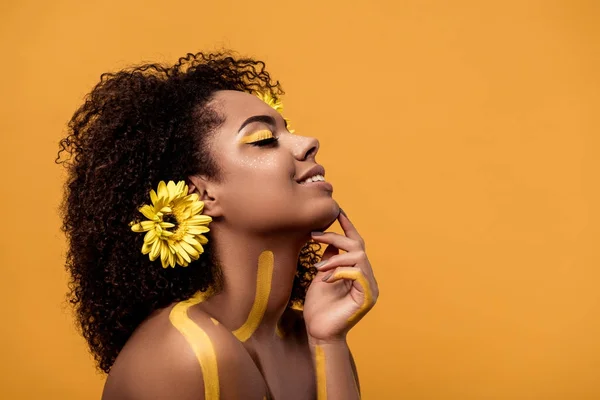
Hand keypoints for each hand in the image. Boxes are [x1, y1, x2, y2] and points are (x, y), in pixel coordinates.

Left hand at [303, 209, 378, 342]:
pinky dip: (340, 272)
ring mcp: (369, 288)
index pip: (355, 243)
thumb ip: (329, 259)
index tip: (337, 210)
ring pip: (359, 257)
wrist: (319, 332)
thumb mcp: (321, 276)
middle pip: (358, 246)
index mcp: (356, 271)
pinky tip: (326, 279)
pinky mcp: (367, 298)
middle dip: (336, 237)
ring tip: (318, 269)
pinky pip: (357, 274)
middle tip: (314, 236)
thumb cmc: (318, 307)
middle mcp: (366, 277)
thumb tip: (328, 240)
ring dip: (335, 258)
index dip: (347, 226)